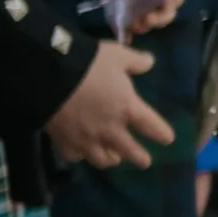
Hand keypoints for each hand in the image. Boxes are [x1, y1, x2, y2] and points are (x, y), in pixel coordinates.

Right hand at [44, 36, 172, 171]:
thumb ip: (136, 61)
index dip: (162, 134)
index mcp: (128, 108)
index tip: (167, 139)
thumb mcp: (117, 55)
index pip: (152, 127)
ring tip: (114, 159)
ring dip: (111, 160)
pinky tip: (80, 153)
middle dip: (140, 158)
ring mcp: (87, 140)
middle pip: (130, 152)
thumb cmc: (89, 64)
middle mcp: (111, 130)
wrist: (49, 77)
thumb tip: (150, 62)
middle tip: (145, 162)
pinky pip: (75, 156)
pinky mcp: (65, 143)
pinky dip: (80, 156)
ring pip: (103, 160)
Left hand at [76, 0, 190, 28]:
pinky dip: (125, 30)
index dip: (171, 4)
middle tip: (146, 19)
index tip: (162, 6)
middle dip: (159, 18)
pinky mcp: (118, 2)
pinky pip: (125, 19)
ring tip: (133, 24)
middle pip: (165, 10)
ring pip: (147, 18)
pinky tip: (124, 37)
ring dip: (143, 25)